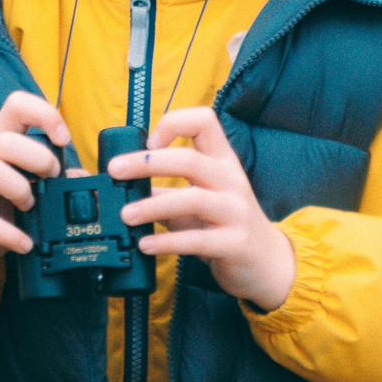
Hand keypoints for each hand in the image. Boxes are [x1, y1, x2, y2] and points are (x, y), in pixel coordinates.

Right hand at [0, 90, 62, 289]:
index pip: (16, 106)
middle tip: (50, 180)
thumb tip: (82, 177)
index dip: (44, 115)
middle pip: (5, 140)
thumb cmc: (1, 210)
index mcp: (0, 143)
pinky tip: (24, 243)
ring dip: (19, 189)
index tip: (63, 139)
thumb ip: (56, 180)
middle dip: (38, 159)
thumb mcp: (31, 188)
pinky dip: (8, 233)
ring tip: (30, 207)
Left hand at [115, 107, 296, 310]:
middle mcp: (231, 180)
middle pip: (189, 160)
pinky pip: (198, 240)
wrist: (266, 261)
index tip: (149, 141)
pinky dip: (167, 242)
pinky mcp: (235, 243)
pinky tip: (145, 245)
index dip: (173, 124)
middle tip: (115, 170)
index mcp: (222, 161)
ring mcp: (235, 212)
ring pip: (193, 199)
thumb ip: (163, 193)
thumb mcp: (197, 200)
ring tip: (125, 215)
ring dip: (152, 206)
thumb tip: (119, 189)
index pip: (204, 120)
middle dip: (146, 163)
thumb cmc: (224, 223)